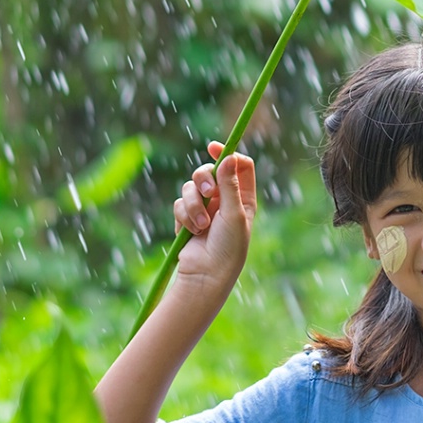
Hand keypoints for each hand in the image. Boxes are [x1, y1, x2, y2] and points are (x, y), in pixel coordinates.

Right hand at [173, 141, 256, 289]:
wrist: (206, 274)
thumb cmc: (228, 247)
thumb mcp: (234, 214)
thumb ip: (230, 185)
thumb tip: (229, 157)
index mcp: (243, 197)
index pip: (237, 165)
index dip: (227, 153)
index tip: (213, 148)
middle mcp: (224, 200)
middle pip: (209, 171)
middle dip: (203, 180)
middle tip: (207, 192)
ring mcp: (204, 208)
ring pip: (190, 187)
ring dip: (193, 205)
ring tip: (201, 225)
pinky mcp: (187, 217)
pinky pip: (179, 203)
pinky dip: (183, 216)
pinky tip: (191, 231)